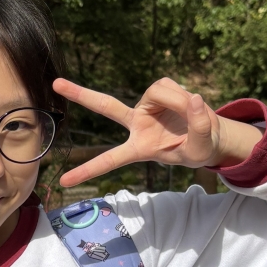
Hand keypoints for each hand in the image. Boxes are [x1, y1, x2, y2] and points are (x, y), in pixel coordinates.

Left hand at [54, 77, 261, 187]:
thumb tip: (193, 99)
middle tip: (55, 84)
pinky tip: (190, 103)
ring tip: (193, 112)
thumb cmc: (199, 149)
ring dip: (179, 100)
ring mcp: (146, 107)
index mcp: (140, 148)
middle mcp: (137, 124)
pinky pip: (170, 86)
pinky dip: (183, 94)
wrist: (210, 135)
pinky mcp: (158, 92)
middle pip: (107, 106)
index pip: (110, 160)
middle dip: (82, 94)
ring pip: (157, 91)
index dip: (88, 171)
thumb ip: (199, 127)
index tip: (64, 182)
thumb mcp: (201, 149)